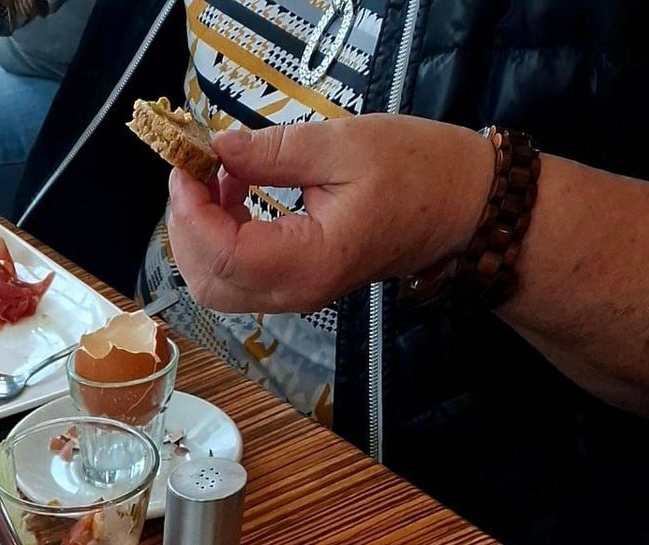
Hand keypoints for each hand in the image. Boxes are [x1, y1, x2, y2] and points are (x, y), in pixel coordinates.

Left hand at [165, 114, 493, 312]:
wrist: (462, 206)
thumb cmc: (417, 171)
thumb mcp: (343, 145)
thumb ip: (273, 152)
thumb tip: (217, 149)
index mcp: (312, 261)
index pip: (222, 255)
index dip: (190, 212)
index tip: (187, 166)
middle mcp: (297, 291)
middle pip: (207, 279)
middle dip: (186, 225)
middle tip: (194, 170)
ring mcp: (294, 293)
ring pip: (215, 282)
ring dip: (199, 231)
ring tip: (216, 177)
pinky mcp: (293, 283)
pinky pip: (236, 273)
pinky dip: (218, 236)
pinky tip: (231, 193)